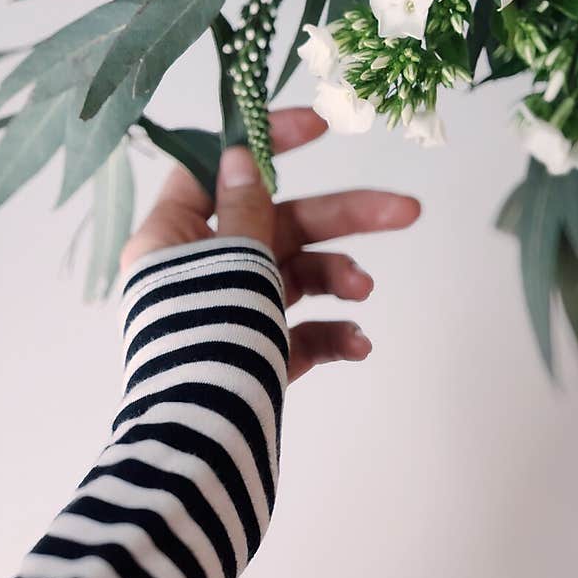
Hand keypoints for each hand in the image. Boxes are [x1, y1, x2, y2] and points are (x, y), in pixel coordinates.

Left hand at [120, 108, 419, 382]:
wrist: (207, 452)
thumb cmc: (212, 340)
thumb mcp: (235, 259)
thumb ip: (247, 208)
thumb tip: (241, 157)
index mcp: (172, 239)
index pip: (216, 168)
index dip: (265, 141)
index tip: (320, 125)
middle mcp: (198, 272)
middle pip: (277, 222)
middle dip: (342, 218)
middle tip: (405, 210)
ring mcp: (229, 316)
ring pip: (294, 276)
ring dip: (337, 276)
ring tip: (362, 292)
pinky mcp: (255, 359)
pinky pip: (299, 332)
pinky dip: (331, 332)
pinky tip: (358, 344)